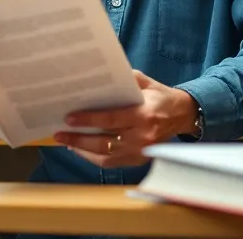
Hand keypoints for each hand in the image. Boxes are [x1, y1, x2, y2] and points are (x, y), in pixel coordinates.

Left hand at [54, 71, 197, 168]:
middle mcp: (142, 136)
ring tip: (66, 141)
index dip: (88, 119)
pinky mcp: (139, 159)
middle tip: (60, 133)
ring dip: (83, 149)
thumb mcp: (146, 83)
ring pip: (105, 155)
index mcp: (144, 115)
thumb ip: (126, 80)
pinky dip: (94, 157)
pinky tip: (82, 149)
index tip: (69, 118)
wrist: (182, 115)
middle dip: (79, 138)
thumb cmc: (160, 97)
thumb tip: (100, 80)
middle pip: (104, 141)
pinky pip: (111, 162)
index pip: (110, 119)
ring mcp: (140, 151)